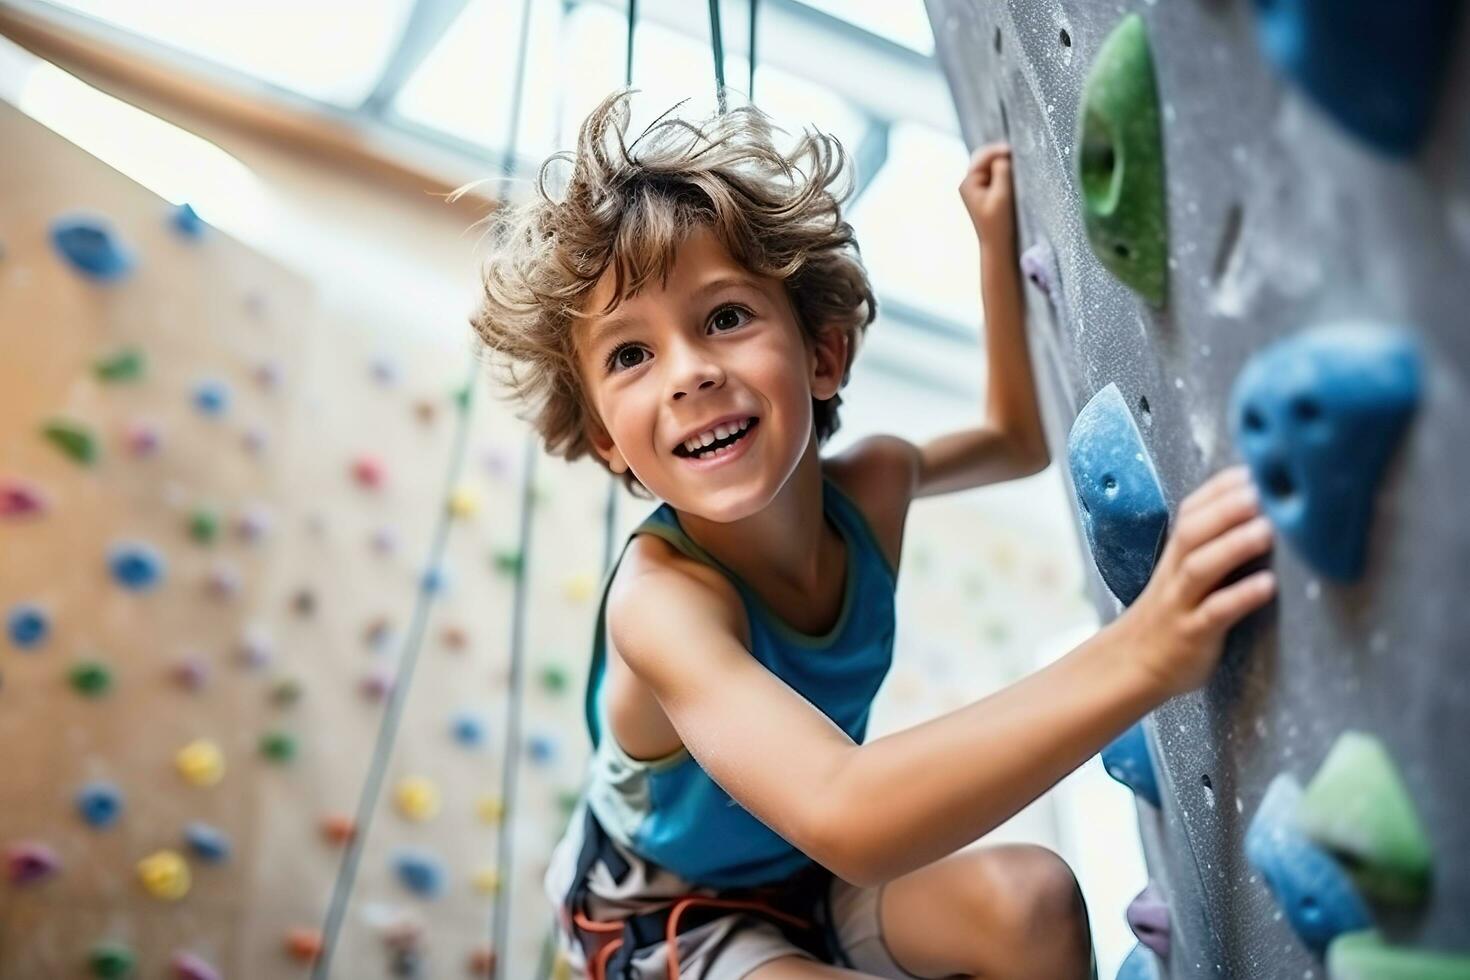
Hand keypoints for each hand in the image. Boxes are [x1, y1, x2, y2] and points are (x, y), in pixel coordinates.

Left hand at [959, 143, 1015, 247]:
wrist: (998, 245)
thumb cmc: (1000, 222)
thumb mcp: (1002, 196)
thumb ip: (1001, 173)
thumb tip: (1002, 157)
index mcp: (969, 183)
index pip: (982, 157)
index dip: (998, 150)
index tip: (1014, 150)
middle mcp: (970, 183)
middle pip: (985, 158)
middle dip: (1001, 154)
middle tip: (1018, 152)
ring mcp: (977, 187)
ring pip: (991, 165)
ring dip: (1004, 162)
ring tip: (1018, 162)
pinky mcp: (987, 192)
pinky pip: (996, 174)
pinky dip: (1005, 170)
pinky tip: (1016, 173)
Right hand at [1117, 466, 1276, 698]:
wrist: (1132, 665)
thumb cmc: (1173, 616)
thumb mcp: (1185, 575)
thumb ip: (1214, 547)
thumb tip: (1263, 516)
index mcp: (1176, 555)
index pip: (1191, 511)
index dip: (1219, 488)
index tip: (1252, 468)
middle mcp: (1176, 574)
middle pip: (1193, 532)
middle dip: (1226, 507)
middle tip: (1261, 488)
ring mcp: (1181, 604)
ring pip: (1200, 568)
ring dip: (1234, 545)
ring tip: (1268, 529)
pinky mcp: (1192, 636)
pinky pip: (1215, 613)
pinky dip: (1241, 597)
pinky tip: (1268, 586)